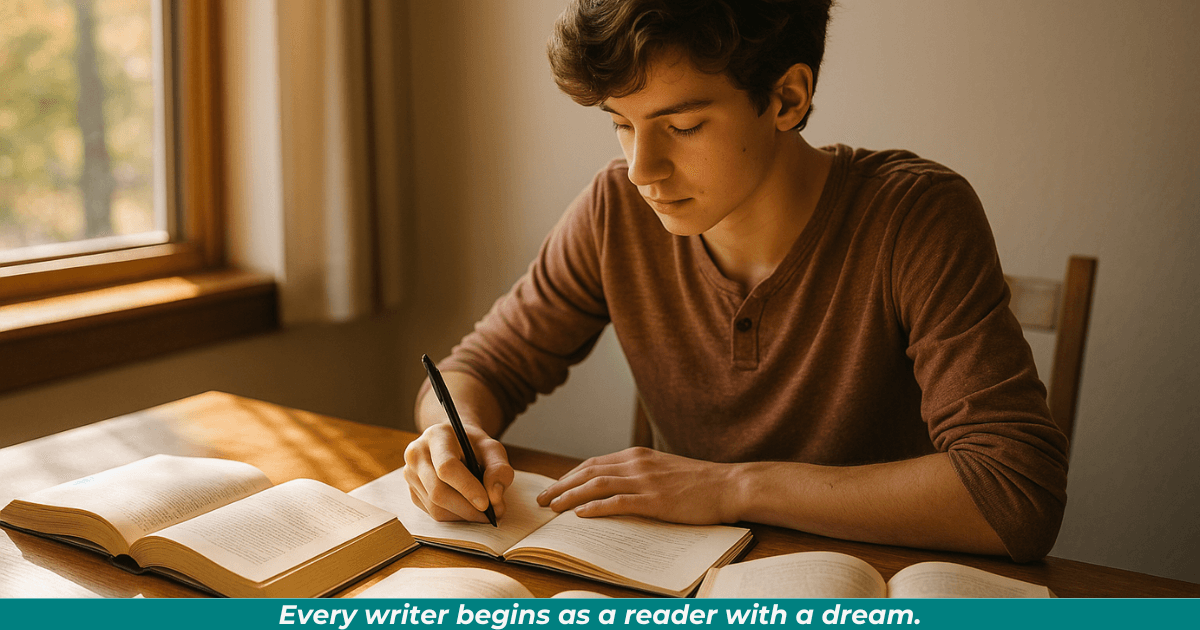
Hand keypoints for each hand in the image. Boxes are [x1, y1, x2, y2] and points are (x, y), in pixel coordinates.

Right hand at [403, 421, 514, 522]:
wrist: (454, 443)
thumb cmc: (473, 446)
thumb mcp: (492, 449)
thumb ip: (499, 469)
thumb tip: (495, 497)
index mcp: (436, 436)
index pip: (447, 467)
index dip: (467, 488)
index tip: (486, 504)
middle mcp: (416, 455)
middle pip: (438, 491)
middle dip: (467, 509)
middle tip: (491, 516)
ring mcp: (410, 475)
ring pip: (435, 507)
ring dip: (463, 516)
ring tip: (483, 513)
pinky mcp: (412, 492)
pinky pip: (433, 513)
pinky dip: (455, 517)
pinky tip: (468, 510)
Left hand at [535, 447, 742, 523]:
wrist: (727, 484)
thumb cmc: (698, 482)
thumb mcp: (663, 470)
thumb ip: (639, 473)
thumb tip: (615, 486)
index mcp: (637, 455)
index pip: (593, 463)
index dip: (570, 476)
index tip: (554, 488)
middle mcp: (637, 464)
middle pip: (588, 471)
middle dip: (561, 486)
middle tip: (542, 500)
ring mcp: (645, 481)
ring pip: (597, 485)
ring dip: (570, 496)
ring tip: (552, 508)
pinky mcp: (655, 499)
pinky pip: (618, 502)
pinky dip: (596, 507)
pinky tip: (581, 514)